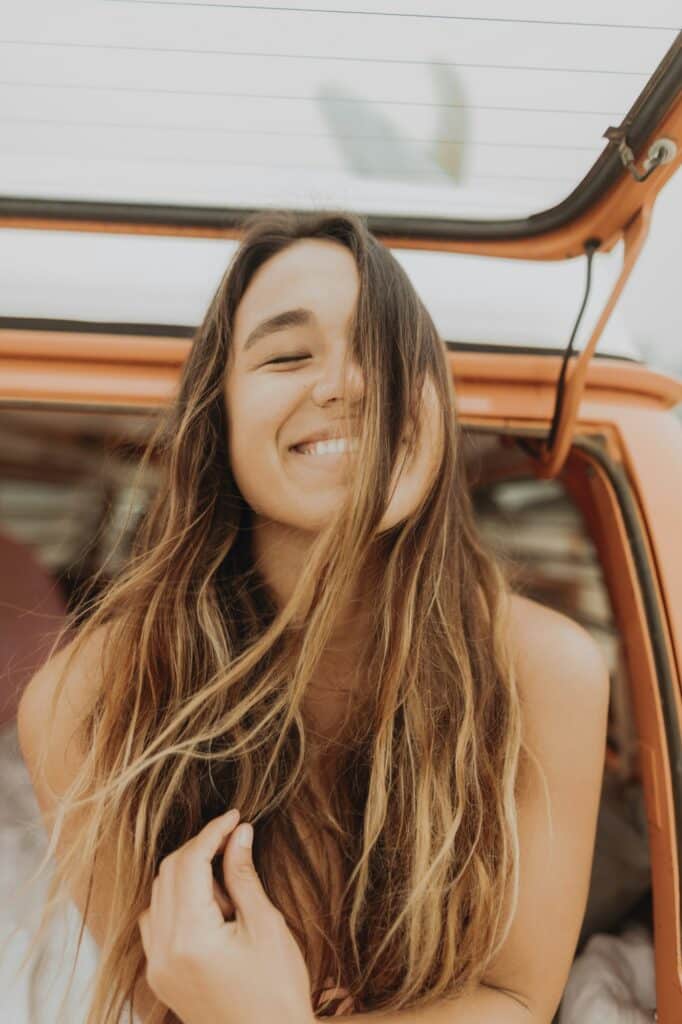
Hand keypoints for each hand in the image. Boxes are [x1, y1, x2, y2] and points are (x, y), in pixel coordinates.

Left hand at [138, 808, 316, 1023]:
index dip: (212, 833)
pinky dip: (176, 902)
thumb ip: (244, 875)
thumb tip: (238, 832)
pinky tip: (208, 907)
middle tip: (235, 840)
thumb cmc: (277, 990)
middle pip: (168, 874)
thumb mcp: (266, 925)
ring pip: (158, 895)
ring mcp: (157, 967)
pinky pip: (156, 923)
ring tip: (228, 886)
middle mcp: (163, 951)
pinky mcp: (160, 976)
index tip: (236, 816)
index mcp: (190, 938)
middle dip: (199, 849)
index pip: (189, 863)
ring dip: (187, 875)